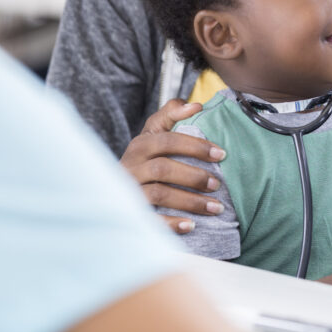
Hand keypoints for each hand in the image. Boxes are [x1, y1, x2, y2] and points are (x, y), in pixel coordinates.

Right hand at [121, 99, 225, 233]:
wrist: (110, 190)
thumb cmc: (144, 158)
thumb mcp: (153, 133)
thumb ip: (171, 115)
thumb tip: (197, 105)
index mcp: (140, 145)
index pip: (167, 140)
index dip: (195, 146)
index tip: (222, 154)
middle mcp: (130, 167)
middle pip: (162, 168)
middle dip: (194, 176)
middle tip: (218, 184)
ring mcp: (128, 191)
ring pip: (158, 194)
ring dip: (190, 202)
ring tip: (216, 208)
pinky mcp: (128, 212)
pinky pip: (149, 219)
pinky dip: (171, 223)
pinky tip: (191, 225)